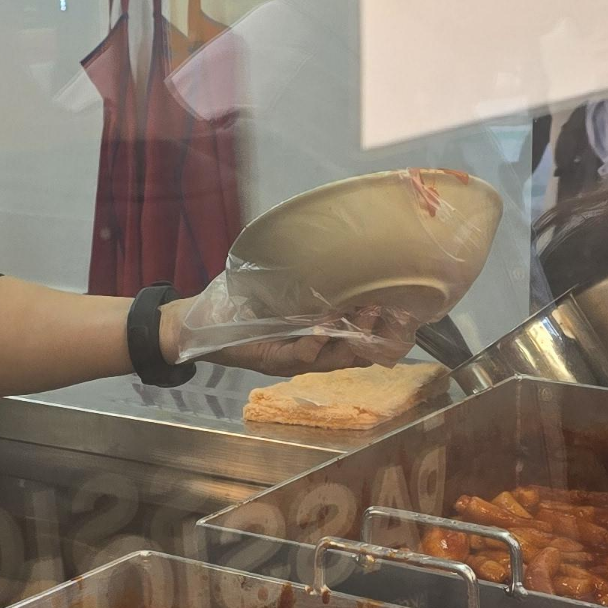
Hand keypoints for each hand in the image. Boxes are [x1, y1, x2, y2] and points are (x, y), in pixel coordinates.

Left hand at [162, 296, 417, 374]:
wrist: (199, 323)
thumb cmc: (240, 303)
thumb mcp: (281, 287)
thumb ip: (307, 278)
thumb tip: (337, 245)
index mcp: (318, 337)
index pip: (362, 339)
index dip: (386, 331)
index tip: (407, 314)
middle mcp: (312, 354)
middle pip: (358, 352)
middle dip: (381, 334)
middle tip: (400, 314)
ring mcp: (295, 361)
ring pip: (337, 356)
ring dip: (354, 335)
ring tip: (370, 312)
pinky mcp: (274, 361)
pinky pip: (303, 355)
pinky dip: (315, 340)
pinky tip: (324, 323)